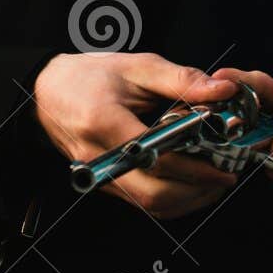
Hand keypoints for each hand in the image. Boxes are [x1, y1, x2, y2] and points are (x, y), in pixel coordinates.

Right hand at [33, 51, 239, 219]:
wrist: (47, 91)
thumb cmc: (91, 75)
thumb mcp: (138, 66)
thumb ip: (182, 80)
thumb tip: (224, 90)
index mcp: (105, 122)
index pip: (157, 157)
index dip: (196, 167)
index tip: (224, 164)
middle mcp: (98, 157)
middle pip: (153, 194)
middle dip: (197, 191)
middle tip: (226, 176)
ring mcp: (98, 175)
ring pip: (149, 205)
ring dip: (187, 200)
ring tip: (214, 182)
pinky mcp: (102, 183)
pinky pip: (140, 202)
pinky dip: (171, 200)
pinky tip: (190, 185)